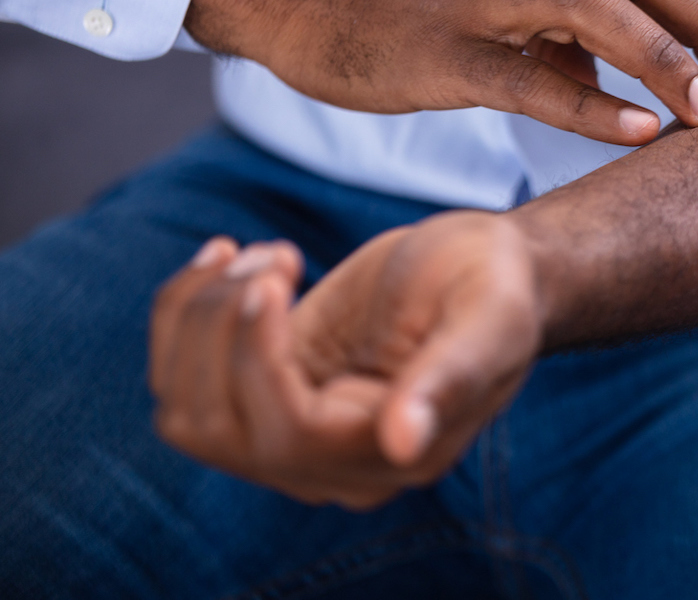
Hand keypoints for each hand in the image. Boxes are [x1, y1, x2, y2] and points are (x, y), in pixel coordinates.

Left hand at [149, 212, 542, 508]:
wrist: (484, 269)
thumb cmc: (495, 288)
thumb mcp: (489, 320)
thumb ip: (451, 377)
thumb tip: (401, 441)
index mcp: (393, 456)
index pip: (290, 436)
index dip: (258, 360)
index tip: (271, 280)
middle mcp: (332, 462)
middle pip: (219, 428)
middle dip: (220, 328)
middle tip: (274, 257)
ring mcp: (290, 430)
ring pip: (186, 410)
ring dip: (195, 319)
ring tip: (261, 255)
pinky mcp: (264, 389)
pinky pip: (183, 378)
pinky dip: (184, 312)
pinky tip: (236, 259)